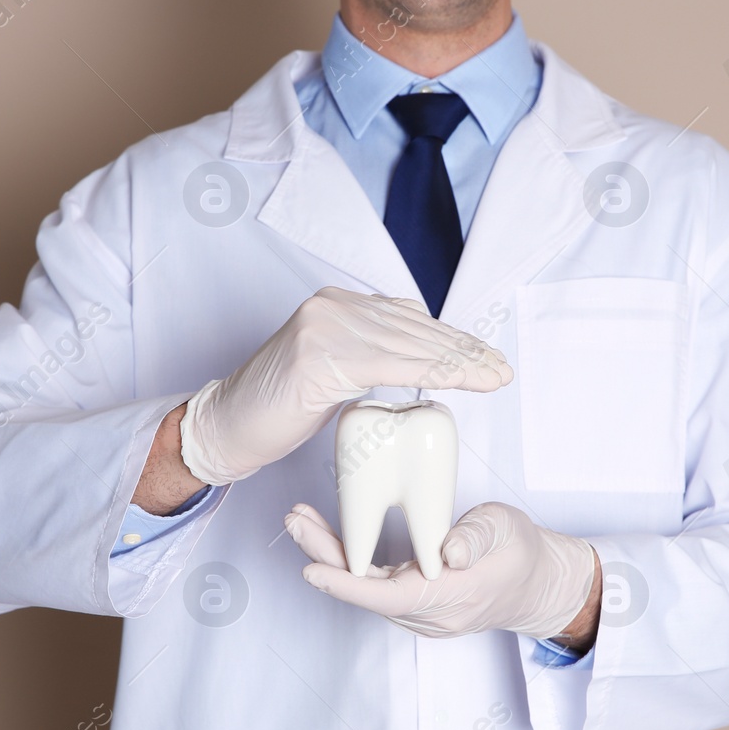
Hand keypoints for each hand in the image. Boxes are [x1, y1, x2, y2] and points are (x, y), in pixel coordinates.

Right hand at [179, 287, 511, 485]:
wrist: (227, 425)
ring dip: (459, 364)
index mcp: (338, 304)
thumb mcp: (333, 370)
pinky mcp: (319, 356)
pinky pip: (390, 365)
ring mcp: (325, 326)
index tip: (487, 358)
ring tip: (492, 379)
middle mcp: (333, 306)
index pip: (409, 318)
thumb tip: (419, 359)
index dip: (453, 339)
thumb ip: (371, 354)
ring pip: (410, 346)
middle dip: (465, 351)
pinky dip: (431, 374)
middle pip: (415, 329)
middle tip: (501, 371)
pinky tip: (460, 383)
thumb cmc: (278, 407)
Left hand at [283, 501, 599, 640]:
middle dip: (325, 557)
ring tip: (301, 521)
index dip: (346, 584)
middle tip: (295, 521)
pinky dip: (348, 562)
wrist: (537, 585)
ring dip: (332, 556)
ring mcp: (420, 613)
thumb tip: (446, 551)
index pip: (388, 596)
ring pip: (365, 588)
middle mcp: (429, 614)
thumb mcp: (504, 528)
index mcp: (451, 597)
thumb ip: (475, 537)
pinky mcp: (414, 602)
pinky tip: (328, 536)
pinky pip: (373, 585)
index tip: (312, 568)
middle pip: (366, 590)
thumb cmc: (520, 551)